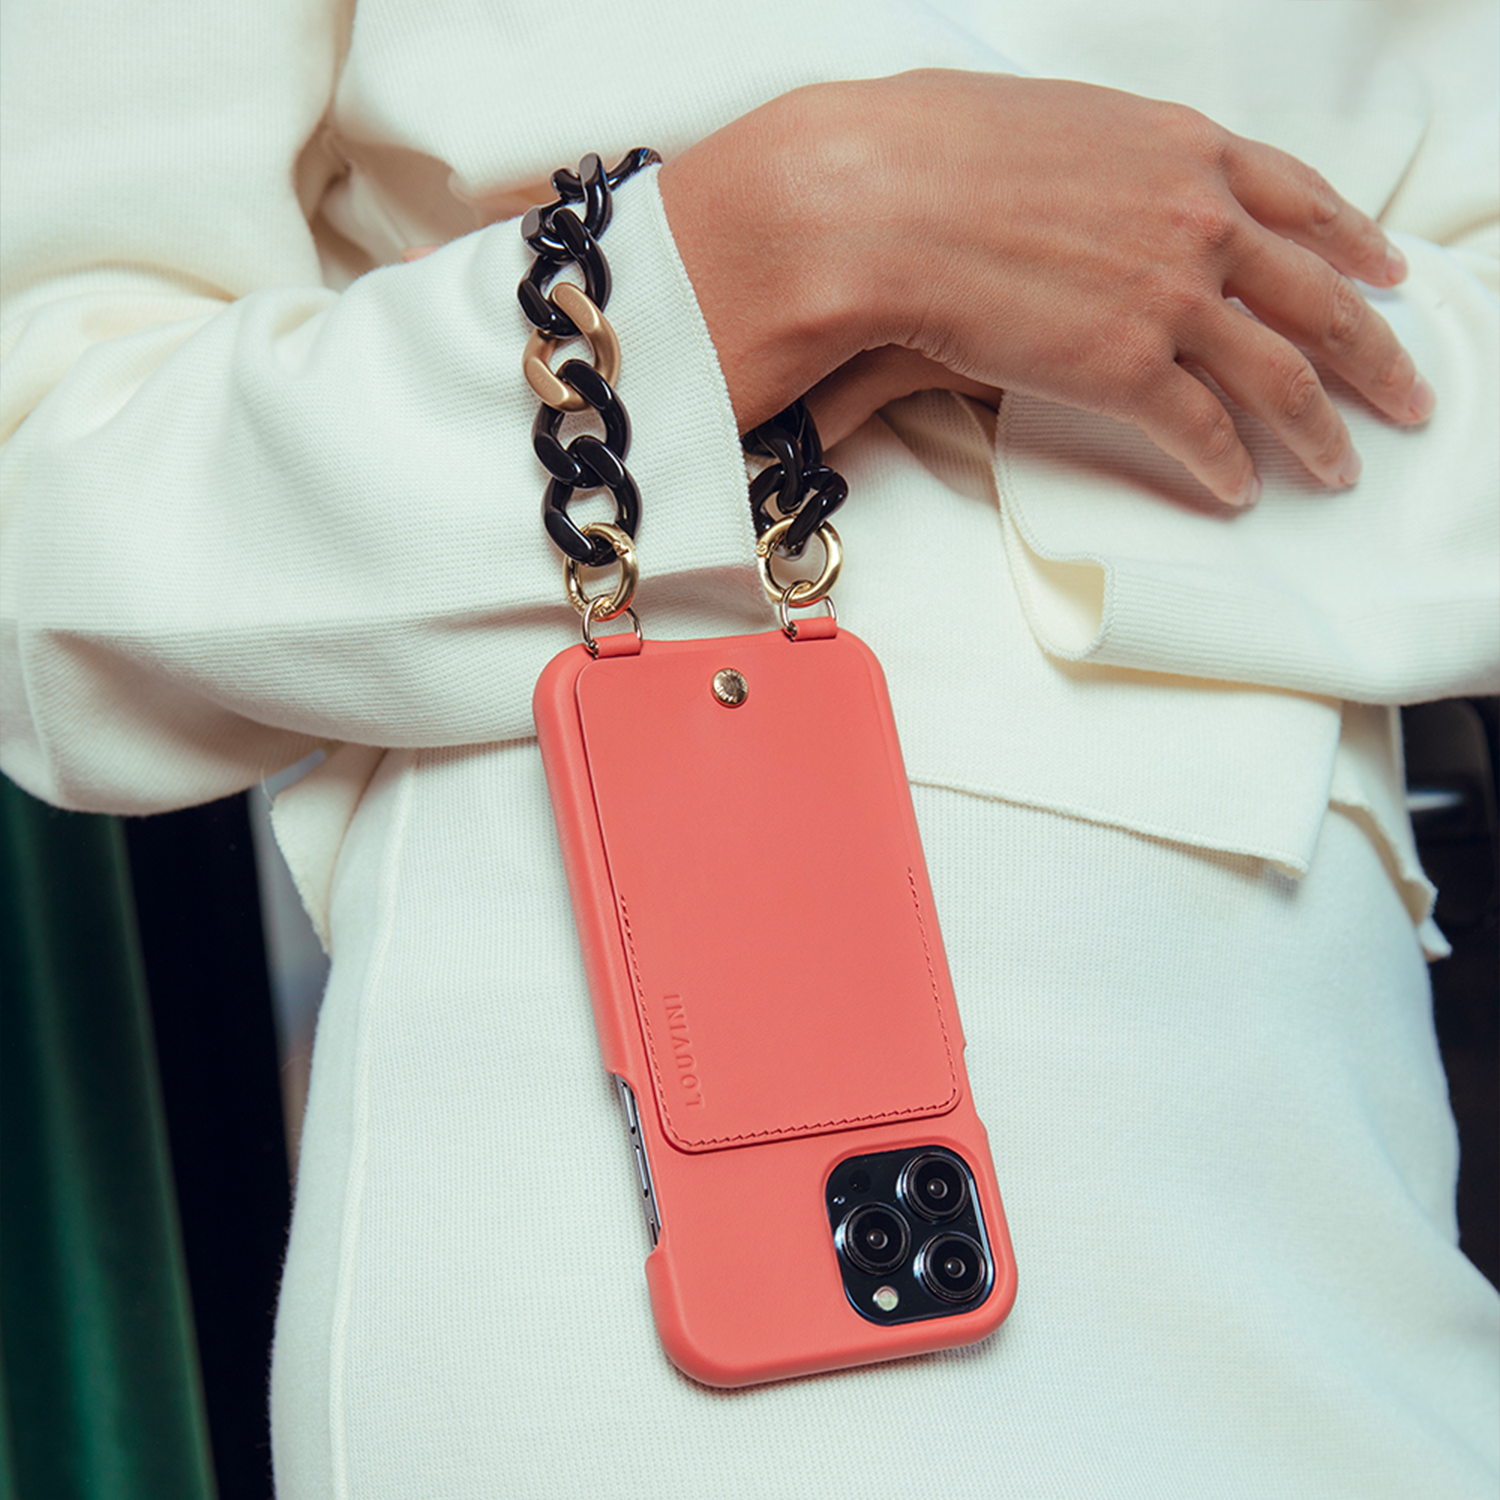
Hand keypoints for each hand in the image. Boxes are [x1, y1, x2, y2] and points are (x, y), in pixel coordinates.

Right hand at [659, 71, 1433, 505]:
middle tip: (1406, 393)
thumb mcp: (1049, 124)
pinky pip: (1203, 427)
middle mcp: (1199, 217)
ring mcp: (1172, 293)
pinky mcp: (1128, 366)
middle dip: (1373, 352)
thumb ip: (1108, 163)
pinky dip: (1230, 463)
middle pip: (1320, 295)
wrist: (881, 198)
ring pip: (1281, 373)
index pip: (1302, 200)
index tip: (1383, 274)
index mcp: (1184, 149)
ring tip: (1342, 466)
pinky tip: (1241, 488)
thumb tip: (1100, 193)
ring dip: (1321, 429)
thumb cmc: (935, 151)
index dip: (1353, 242)